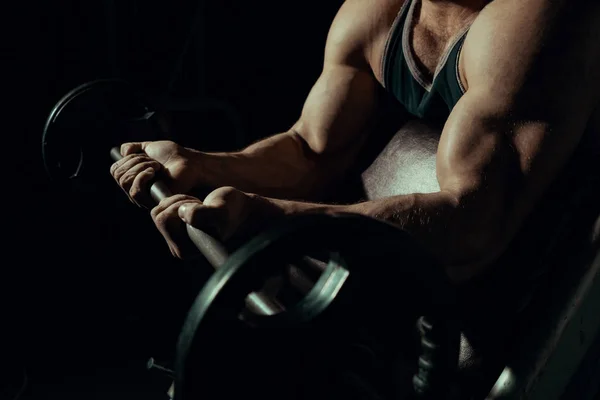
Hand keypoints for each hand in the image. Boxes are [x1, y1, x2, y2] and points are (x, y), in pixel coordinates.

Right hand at [110, 140, 202, 207]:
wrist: (190, 163)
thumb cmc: (174, 156)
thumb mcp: (150, 147)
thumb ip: (134, 147)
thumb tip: (122, 151)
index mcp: (134, 176)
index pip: (115, 170)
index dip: (126, 159)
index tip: (144, 155)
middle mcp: (136, 188)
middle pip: (118, 175)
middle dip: (134, 162)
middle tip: (152, 160)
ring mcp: (143, 196)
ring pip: (125, 182)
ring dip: (140, 167)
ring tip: (156, 166)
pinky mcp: (151, 201)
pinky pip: (135, 191)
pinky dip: (142, 176)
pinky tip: (154, 171)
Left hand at [151, 187, 277, 258]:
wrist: (242, 210)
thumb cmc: (233, 211)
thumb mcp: (220, 211)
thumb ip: (203, 215)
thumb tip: (183, 214)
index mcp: (184, 249)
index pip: (163, 220)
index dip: (180, 206)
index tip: (200, 207)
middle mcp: (178, 247)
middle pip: (157, 214)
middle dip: (177, 202)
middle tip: (199, 204)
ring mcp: (176, 239)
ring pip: (158, 209)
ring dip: (178, 200)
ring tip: (199, 205)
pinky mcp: (175, 229)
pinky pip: (162, 207)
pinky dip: (176, 200)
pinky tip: (194, 205)